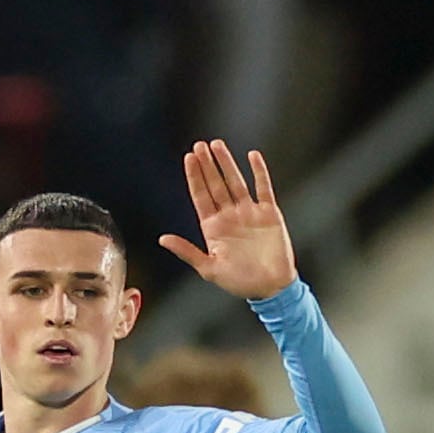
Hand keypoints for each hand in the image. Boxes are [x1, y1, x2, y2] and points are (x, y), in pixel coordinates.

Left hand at [159, 140, 296, 300]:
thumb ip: (187, 251)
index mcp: (213, 228)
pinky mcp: (269, 213)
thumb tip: (162, 239)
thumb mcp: (209, 269)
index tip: (189, 158)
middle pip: (216, 184)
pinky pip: (263, 187)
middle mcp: (230, 216)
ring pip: (236, 182)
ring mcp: (249, 213)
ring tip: (217, 145)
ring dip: (227, 163)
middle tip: (199, 145)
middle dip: (207, 165)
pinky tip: (252, 156)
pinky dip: (259, 172)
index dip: (195, 177)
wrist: (271, 287)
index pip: (201, 196)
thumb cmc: (240, 282)